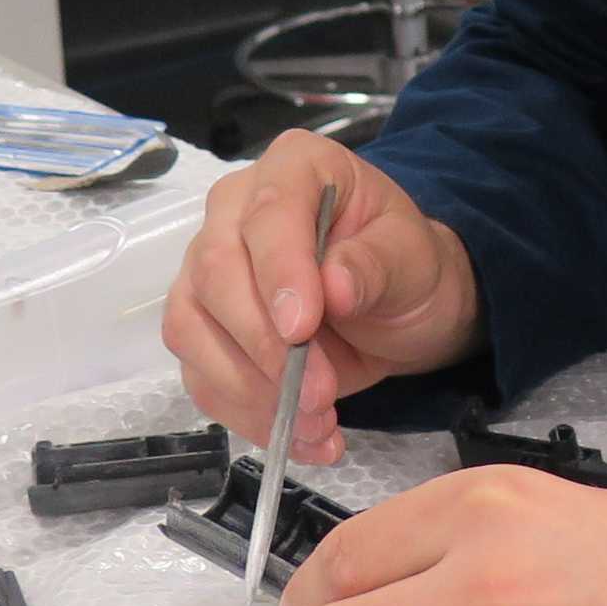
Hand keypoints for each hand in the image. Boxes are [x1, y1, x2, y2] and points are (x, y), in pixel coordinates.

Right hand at [159, 131, 483, 464]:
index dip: (278, 272)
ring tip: (318, 424)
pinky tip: (300, 437)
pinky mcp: (204, 331)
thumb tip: (335, 285)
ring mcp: (209, 271)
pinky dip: (247, 416)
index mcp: (294, 168)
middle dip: (265, 346)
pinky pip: (202, 376)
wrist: (401, 310)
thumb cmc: (406, 266)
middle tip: (321, 395)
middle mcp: (235, 212)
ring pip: (192, 330)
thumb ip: (376, 264)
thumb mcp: (414, 257)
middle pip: (215, 273)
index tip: (302, 328)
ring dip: (252, 391)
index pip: (267, 213)